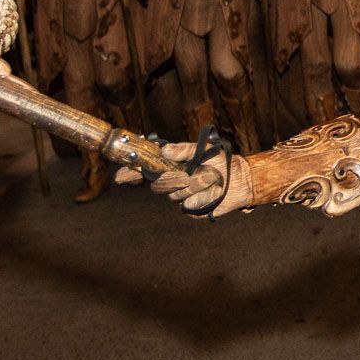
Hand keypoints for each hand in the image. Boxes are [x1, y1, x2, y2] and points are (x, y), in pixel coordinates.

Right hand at [114, 143, 253, 216]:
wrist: (241, 181)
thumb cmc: (221, 163)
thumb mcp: (203, 150)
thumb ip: (183, 149)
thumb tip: (164, 150)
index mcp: (172, 168)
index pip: (145, 172)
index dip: (130, 176)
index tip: (119, 178)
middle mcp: (173, 183)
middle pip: (158, 186)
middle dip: (173, 180)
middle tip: (188, 175)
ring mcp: (181, 197)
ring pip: (174, 196)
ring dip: (192, 186)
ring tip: (209, 179)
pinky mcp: (192, 209)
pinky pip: (187, 206)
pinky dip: (200, 197)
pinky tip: (211, 192)